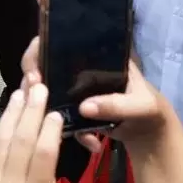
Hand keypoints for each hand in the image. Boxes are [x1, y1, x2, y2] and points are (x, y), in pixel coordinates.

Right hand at [19, 34, 169, 154]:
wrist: (151, 131)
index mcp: (94, 56)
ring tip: (54, 121)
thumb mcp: (140, 104)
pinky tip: (91, 142)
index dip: (39, 48)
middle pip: (42, 64)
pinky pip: (59, 117)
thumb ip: (117, 104)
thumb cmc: (148, 107)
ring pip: (44, 91)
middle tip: (33, 92)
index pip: (59, 40)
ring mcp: (73, 90)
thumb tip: (85, 107)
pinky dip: (69, 131)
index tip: (34, 71)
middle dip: (32, 78)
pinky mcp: (73, 111)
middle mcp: (77, 69)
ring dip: (42, 105)